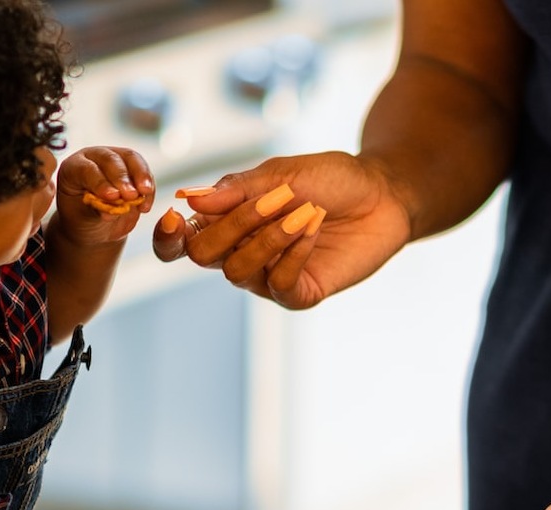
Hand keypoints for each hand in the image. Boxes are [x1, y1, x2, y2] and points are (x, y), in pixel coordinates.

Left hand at [54, 145, 154, 245]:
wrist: (95, 224)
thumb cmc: (82, 218)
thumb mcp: (84, 217)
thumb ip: (97, 209)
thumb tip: (113, 207)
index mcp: (73, 168)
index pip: (86, 169)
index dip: (100, 182)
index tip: (112, 196)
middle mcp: (93, 158)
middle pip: (110, 160)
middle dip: (122, 178)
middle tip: (131, 195)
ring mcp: (115, 160)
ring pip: (131, 159)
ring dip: (141, 176)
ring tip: (145, 193)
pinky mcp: (133, 168)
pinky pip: (144, 173)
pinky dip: (148, 189)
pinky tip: (145, 205)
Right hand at [151, 151, 411, 308]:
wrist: (383, 194)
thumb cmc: (330, 179)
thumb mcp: (281, 174)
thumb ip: (237, 190)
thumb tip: (188, 199)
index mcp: (227, 222)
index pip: (181, 242)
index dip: (168, 237)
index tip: (172, 216)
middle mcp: (240, 253)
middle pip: (204, 255)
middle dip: (232, 225)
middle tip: (272, 198)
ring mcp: (268, 277)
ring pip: (238, 270)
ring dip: (269, 236)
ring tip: (303, 209)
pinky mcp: (299, 293)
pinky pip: (279, 283)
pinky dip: (292, 253)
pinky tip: (312, 226)